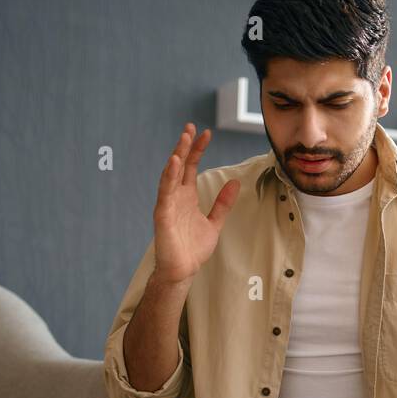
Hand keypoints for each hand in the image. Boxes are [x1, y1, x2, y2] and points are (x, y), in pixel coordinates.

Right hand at [153, 123, 240, 284]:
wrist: (183, 270)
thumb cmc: (193, 249)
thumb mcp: (214, 223)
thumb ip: (223, 203)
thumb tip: (234, 182)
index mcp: (186, 196)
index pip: (191, 167)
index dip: (197, 150)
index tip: (206, 134)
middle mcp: (176, 196)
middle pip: (179, 165)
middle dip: (185, 146)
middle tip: (190, 127)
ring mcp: (168, 204)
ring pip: (171, 174)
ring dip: (177, 155)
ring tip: (183, 138)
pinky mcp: (162, 214)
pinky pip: (165, 192)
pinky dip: (169, 176)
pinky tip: (174, 162)